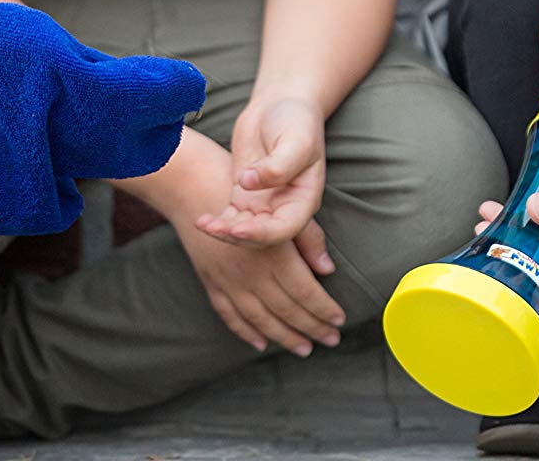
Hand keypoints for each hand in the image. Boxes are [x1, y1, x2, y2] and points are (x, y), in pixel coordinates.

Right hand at [176, 210, 344, 356]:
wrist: (198, 189)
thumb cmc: (250, 197)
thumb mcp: (285, 208)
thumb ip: (309, 238)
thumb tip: (328, 269)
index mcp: (273, 253)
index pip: (304, 291)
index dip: (324, 309)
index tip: (340, 320)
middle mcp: (251, 271)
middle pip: (286, 309)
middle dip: (312, 328)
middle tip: (331, 340)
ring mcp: (229, 281)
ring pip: (260, 319)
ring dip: (284, 337)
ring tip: (304, 348)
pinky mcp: (212, 283)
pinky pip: (230, 315)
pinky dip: (246, 333)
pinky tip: (262, 344)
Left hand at [197, 95, 325, 245]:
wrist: (280, 104)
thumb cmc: (296, 121)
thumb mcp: (296, 140)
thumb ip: (278, 165)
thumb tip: (248, 182)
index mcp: (304, 199)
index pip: (285, 228)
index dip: (262, 234)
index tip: (237, 229)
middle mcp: (285, 207)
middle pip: (262, 236)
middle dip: (238, 236)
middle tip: (215, 228)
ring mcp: (263, 203)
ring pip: (244, 230)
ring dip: (224, 233)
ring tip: (204, 224)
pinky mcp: (244, 195)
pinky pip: (230, 218)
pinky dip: (217, 224)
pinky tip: (202, 221)